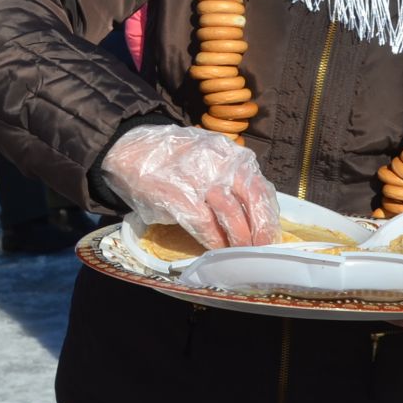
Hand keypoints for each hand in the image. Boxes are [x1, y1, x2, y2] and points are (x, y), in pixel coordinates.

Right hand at [98, 125, 279, 247]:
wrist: (132, 149)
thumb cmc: (174, 159)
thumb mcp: (208, 157)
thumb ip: (231, 177)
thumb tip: (252, 212)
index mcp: (231, 155)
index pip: (261, 189)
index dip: (268, 217)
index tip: (269, 236)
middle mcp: (221, 163)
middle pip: (253, 200)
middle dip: (260, 230)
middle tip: (261, 250)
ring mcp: (200, 179)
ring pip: (231, 214)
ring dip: (239, 239)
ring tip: (240, 253)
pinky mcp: (179, 195)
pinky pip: (205, 224)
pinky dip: (214, 240)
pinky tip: (217, 249)